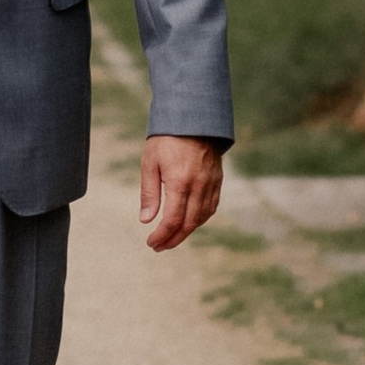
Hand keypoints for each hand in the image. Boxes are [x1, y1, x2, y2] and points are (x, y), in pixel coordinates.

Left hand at [139, 134, 223, 251]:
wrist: (194, 117)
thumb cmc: (167, 138)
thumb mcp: (150, 162)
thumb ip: (149, 193)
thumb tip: (146, 220)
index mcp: (180, 183)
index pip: (173, 220)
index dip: (162, 236)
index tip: (151, 243)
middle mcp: (199, 187)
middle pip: (188, 224)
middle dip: (173, 239)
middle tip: (159, 246)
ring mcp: (211, 184)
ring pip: (201, 218)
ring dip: (186, 232)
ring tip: (171, 237)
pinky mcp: (217, 181)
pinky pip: (211, 208)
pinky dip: (199, 219)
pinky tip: (189, 222)